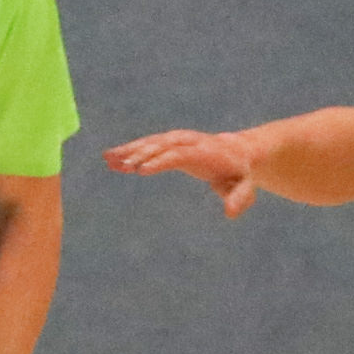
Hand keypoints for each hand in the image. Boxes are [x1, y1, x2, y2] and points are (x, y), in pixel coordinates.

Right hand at [104, 129, 260, 217]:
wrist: (236, 152)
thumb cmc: (239, 173)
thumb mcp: (245, 187)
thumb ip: (240, 198)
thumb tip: (229, 213)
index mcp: (203, 151)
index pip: (179, 154)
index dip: (161, 160)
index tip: (142, 169)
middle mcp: (187, 141)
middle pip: (161, 145)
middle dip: (141, 154)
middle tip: (121, 165)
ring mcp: (177, 140)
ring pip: (150, 143)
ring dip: (129, 150)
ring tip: (108, 159)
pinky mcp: (169, 143)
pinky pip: (147, 145)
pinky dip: (129, 150)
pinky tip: (111, 158)